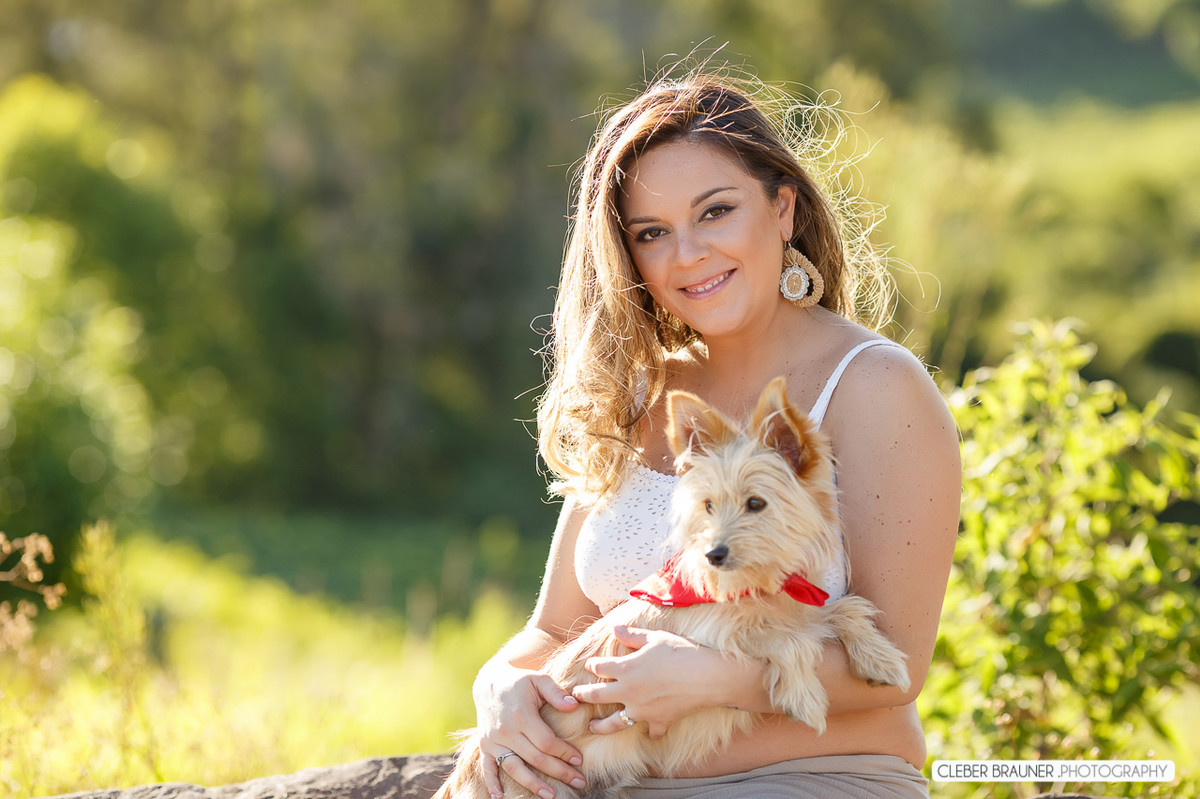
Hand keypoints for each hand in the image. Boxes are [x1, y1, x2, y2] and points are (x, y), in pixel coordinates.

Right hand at [473, 663, 586, 798]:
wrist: (490, 681)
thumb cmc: (520, 681)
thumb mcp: (539, 679)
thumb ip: (556, 692)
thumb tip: (574, 705)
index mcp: (522, 715)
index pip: (546, 741)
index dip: (564, 752)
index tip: (579, 759)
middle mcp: (506, 731)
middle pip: (535, 758)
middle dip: (559, 772)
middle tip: (579, 782)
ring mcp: (494, 740)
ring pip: (514, 768)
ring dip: (532, 784)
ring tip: (551, 795)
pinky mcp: (484, 745)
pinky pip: (487, 767)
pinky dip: (492, 783)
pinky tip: (500, 798)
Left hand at [571, 625, 756, 738]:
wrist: (707, 676)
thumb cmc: (682, 652)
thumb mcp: (655, 638)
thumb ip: (633, 636)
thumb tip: (615, 629)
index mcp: (626, 668)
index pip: (599, 667)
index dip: (592, 665)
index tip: (590, 666)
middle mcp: (628, 691)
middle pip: (597, 696)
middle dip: (583, 696)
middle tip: (575, 697)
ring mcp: (642, 710)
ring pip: (614, 723)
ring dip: (601, 726)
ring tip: (592, 728)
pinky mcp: (659, 721)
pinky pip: (650, 731)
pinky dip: (649, 732)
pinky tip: (648, 732)